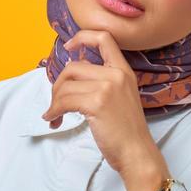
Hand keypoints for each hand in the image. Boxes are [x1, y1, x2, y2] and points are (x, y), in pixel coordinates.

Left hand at [41, 29, 161, 177]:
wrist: (137, 152)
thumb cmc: (125, 130)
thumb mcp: (120, 97)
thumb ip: (102, 81)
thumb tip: (72, 72)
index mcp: (123, 70)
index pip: (103, 38)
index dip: (82, 37)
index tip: (68, 47)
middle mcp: (116, 74)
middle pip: (73, 67)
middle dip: (57, 85)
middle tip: (56, 103)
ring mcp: (107, 87)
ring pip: (65, 86)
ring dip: (54, 102)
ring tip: (55, 115)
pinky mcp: (97, 103)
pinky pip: (64, 101)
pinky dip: (54, 111)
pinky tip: (54, 120)